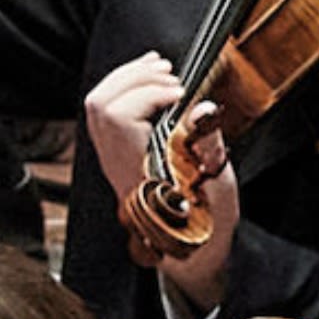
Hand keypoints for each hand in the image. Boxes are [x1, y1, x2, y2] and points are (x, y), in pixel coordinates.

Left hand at [81, 53, 239, 309]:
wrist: (193, 250)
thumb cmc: (207, 225)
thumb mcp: (220, 188)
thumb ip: (209, 147)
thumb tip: (202, 109)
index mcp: (139, 175)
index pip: (119, 117)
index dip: (148, 94)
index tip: (180, 93)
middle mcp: (117, 166)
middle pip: (100, 104)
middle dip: (134, 77)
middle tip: (169, 74)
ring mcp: (112, 160)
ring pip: (98, 105)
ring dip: (128, 78)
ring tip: (160, 69)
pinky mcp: (117, 154)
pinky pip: (107, 113)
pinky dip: (126, 89)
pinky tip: (150, 79)